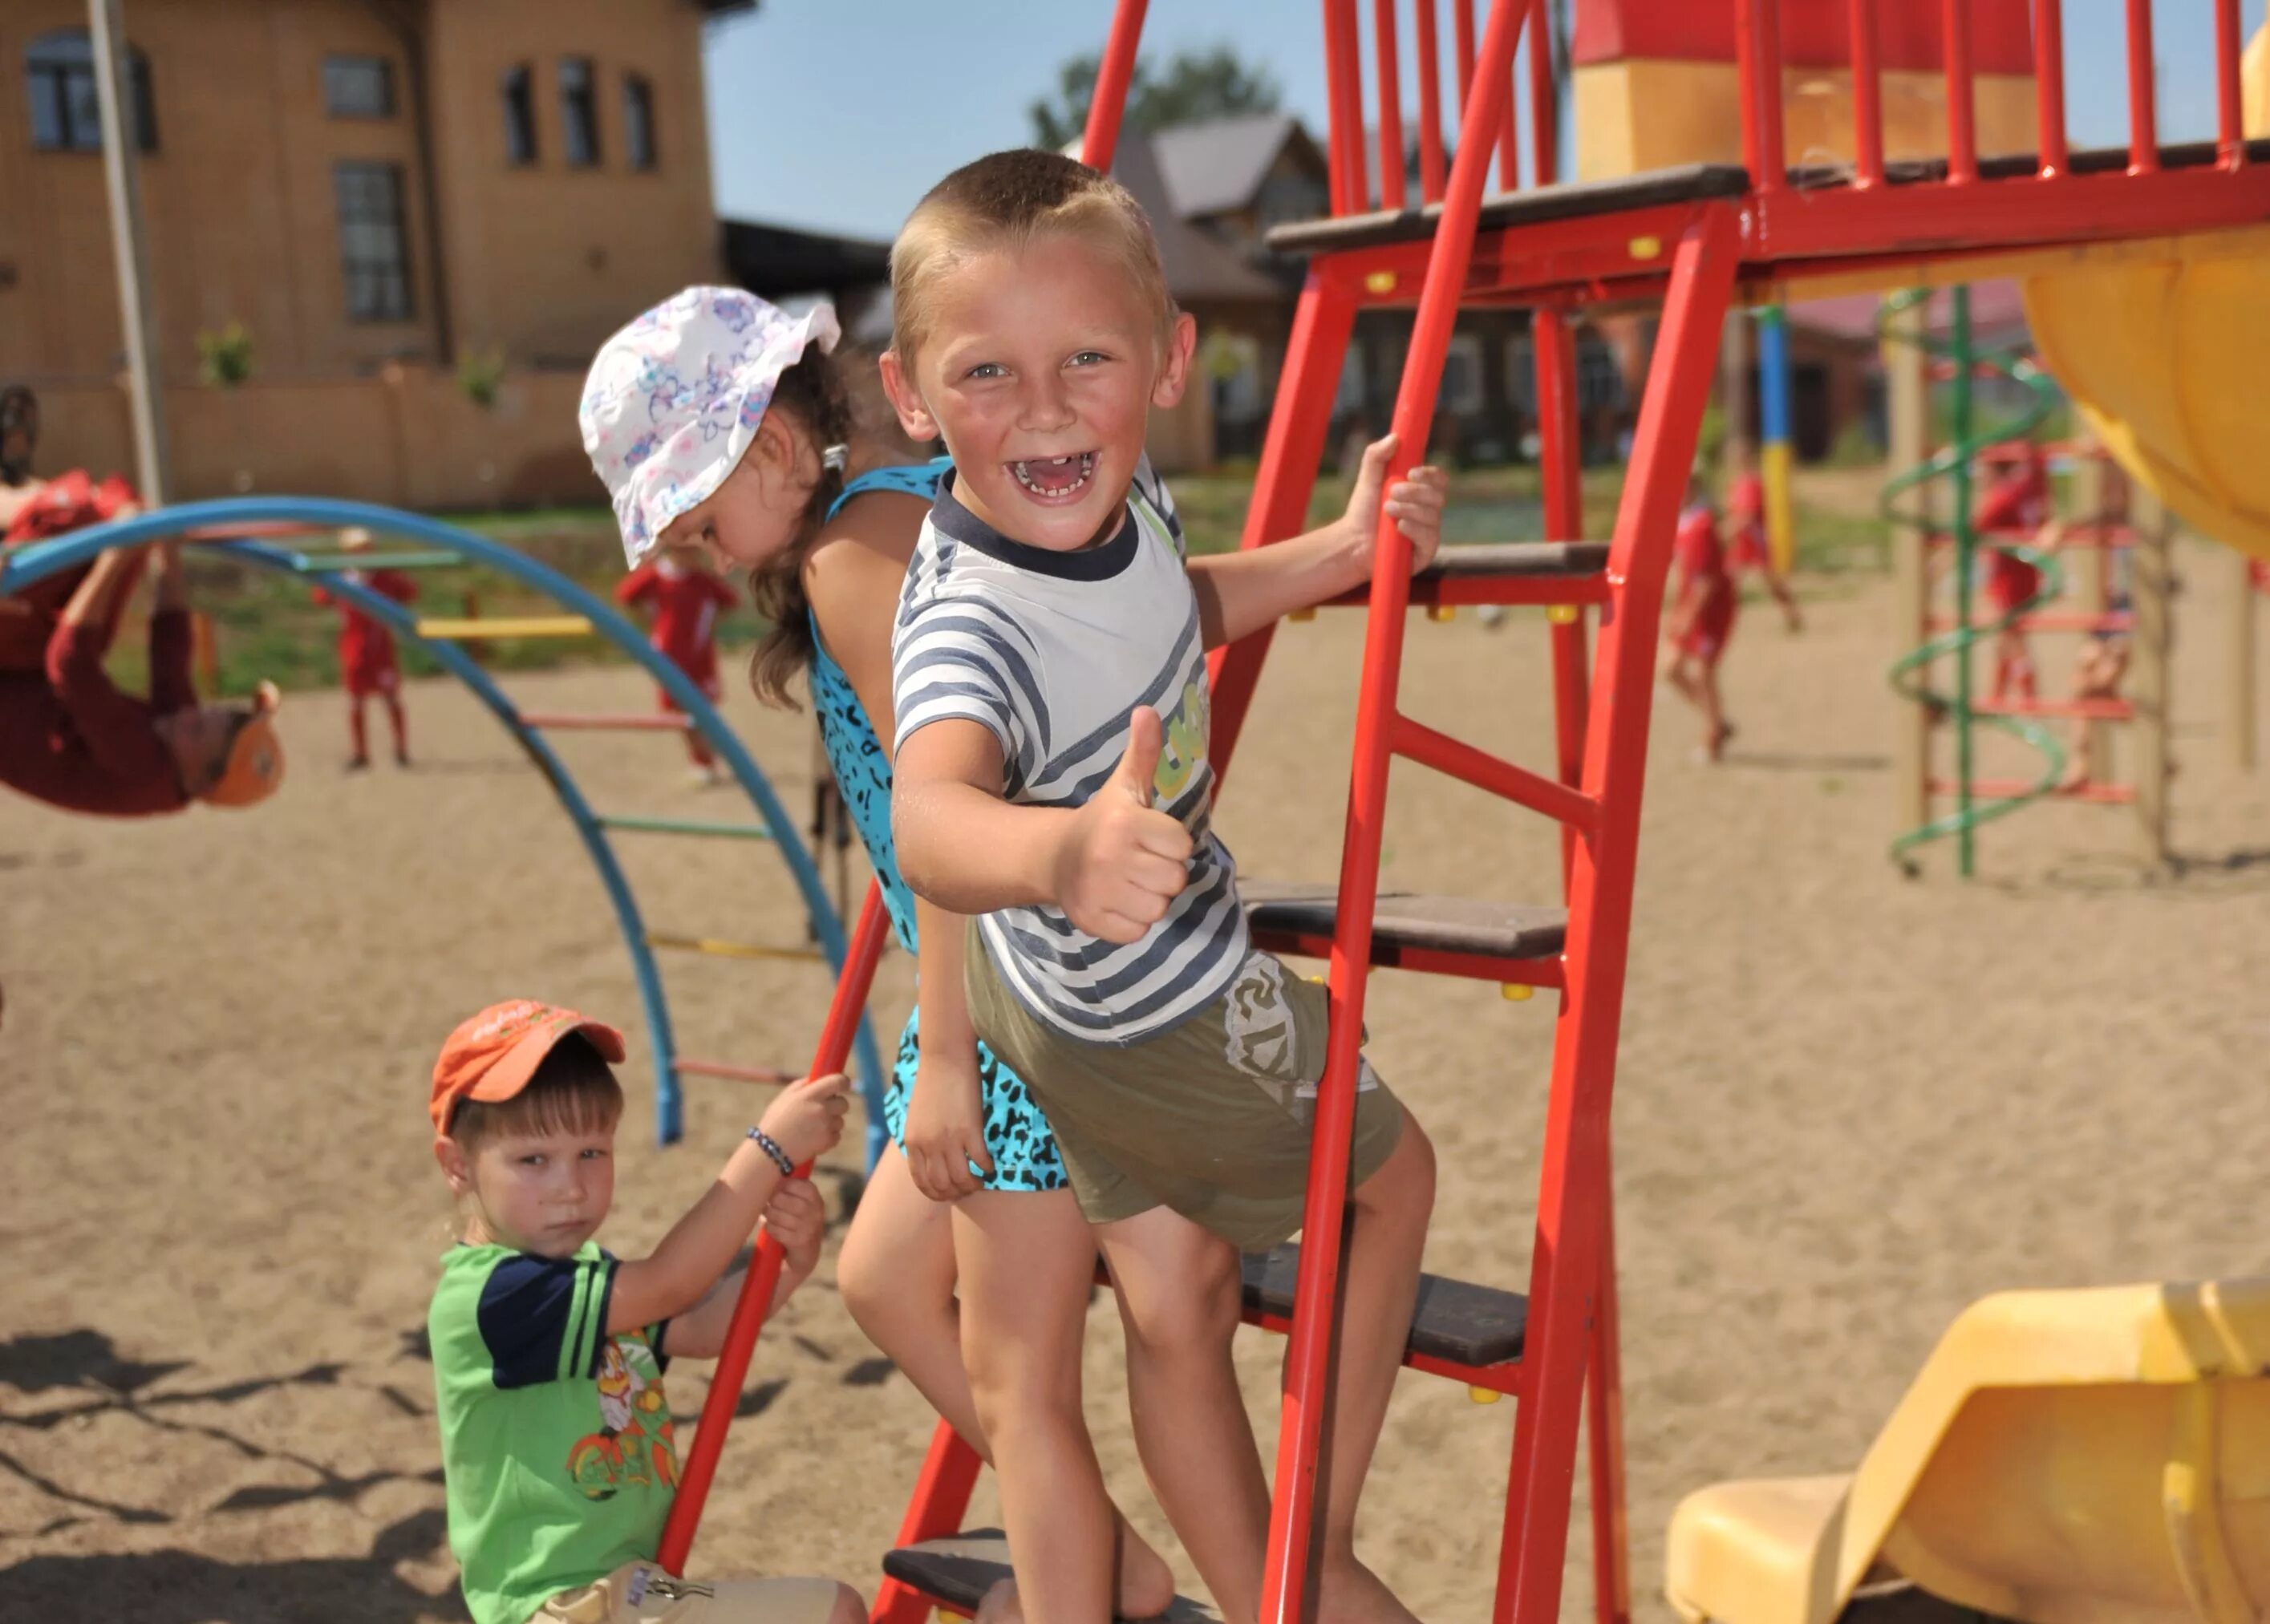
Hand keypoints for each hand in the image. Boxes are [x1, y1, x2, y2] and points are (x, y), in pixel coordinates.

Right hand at [756, 1071, 851, 1165]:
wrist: (770, 1150)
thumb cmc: (776, 1121)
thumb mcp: (785, 1097)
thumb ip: (803, 1085)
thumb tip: (820, 1078)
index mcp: (810, 1094)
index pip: (837, 1082)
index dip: (843, 1082)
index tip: (843, 1085)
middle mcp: (821, 1108)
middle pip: (844, 1103)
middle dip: (836, 1106)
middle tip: (823, 1111)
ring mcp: (825, 1125)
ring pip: (840, 1121)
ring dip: (831, 1123)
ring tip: (812, 1128)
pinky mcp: (827, 1141)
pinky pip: (837, 1136)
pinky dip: (828, 1137)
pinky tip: (813, 1139)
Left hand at [759, 1177, 827, 1280]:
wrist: (807, 1251)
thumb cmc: (797, 1220)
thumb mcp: (799, 1201)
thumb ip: (787, 1187)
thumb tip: (763, 1172)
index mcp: (814, 1196)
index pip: (792, 1183)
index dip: (777, 1186)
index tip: (772, 1189)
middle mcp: (815, 1210)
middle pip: (781, 1199)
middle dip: (770, 1201)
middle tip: (767, 1203)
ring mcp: (808, 1227)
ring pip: (776, 1215)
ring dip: (768, 1215)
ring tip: (768, 1215)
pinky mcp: (799, 1241)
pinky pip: (775, 1230)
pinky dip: (769, 1228)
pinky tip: (771, 1227)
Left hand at [905, 1043, 993, 1201]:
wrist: (945, 1059)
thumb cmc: (932, 1084)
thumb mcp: (917, 1117)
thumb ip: (921, 1139)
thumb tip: (932, 1160)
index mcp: (913, 1142)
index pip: (922, 1182)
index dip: (936, 1194)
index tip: (948, 1194)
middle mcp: (928, 1145)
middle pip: (942, 1185)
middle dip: (956, 1193)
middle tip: (967, 1188)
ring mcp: (949, 1139)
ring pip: (961, 1179)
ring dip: (973, 1185)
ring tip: (980, 1180)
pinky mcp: (970, 1131)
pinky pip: (980, 1161)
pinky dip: (987, 1168)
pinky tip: (990, 1165)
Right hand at [1049, 708, 1191, 944]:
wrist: (1053, 857)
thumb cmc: (1103, 821)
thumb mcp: (1124, 785)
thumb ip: (1143, 752)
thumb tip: (1149, 710)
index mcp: (1125, 822)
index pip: (1182, 846)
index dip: (1170, 843)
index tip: (1149, 838)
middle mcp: (1110, 857)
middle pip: (1175, 880)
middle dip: (1162, 873)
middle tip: (1139, 862)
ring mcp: (1100, 892)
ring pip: (1158, 908)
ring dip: (1149, 898)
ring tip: (1128, 882)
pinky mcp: (1093, 921)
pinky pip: (1138, 931)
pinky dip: (1132, 921)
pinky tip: (1117, 901)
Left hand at [1339, 434, 1448, 584]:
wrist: (1352, 542)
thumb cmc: (1362, 511)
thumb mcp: (1368, 478)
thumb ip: (1376, 456)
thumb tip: (1394, 437)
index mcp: (1421, 492)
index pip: (1439, 479)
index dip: (1430, 474)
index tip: (1412, 472)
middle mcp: (1429, 512)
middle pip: (1438, 496)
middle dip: (1415, 492)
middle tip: (1392, 492)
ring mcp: (1429, 533)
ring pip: (1433, 516)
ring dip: (1409, 509)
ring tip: (1387, 510)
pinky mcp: (1425, 553)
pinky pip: (1430, 538)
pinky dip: (1414, 529)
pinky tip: (1399, 527)